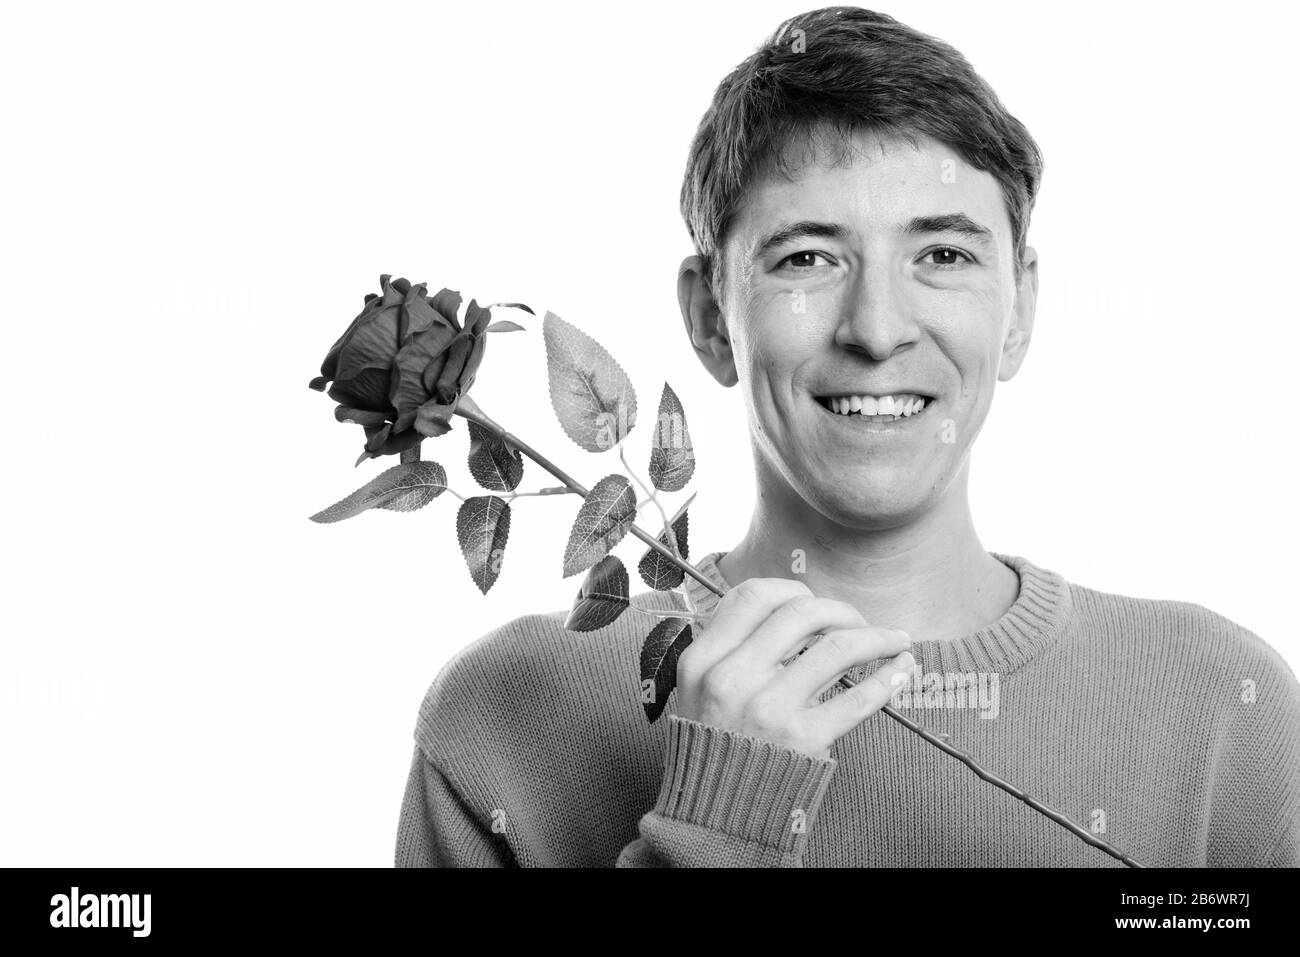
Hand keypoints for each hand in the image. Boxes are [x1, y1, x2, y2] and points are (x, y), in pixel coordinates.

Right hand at [675, 577, 914, 758]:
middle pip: (802, 612)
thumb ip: (729, 648)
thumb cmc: (713, 745)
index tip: (813, 601)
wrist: (714, 814)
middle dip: (841, 610)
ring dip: (877, 636)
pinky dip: (889, 676)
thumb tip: (789, 610)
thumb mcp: (696, 690)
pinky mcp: (802, 739)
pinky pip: (859, 696)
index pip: (754, 596)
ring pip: (838, 646)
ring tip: (894, 640)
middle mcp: (732, 677)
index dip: (792, 590)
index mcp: (703, 659)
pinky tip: (902, 669)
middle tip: (857, 623)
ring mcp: (768, 708)